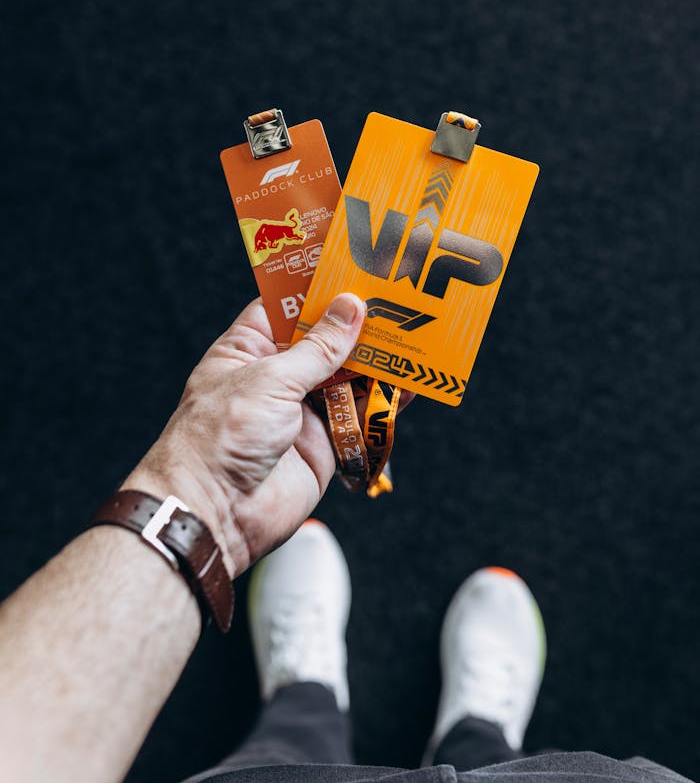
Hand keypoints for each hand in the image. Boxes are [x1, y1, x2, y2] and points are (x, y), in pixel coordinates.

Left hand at [123, 294, 409, 578]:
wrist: (214, 513)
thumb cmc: (218, 438)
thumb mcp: (270, 379)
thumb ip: (318, 349)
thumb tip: (351, 308)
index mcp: (248, 351)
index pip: (287, 308)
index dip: (319, 289)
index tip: (354, 269)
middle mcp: (275, 377)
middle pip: (325, 342)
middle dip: (357, 327)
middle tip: (396, 302)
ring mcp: (300, 411)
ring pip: (347, 379)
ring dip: (376, 364)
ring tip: (411, 340)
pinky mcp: (324, 445)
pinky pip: (359, 418)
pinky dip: (383, 404)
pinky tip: (406, 387)